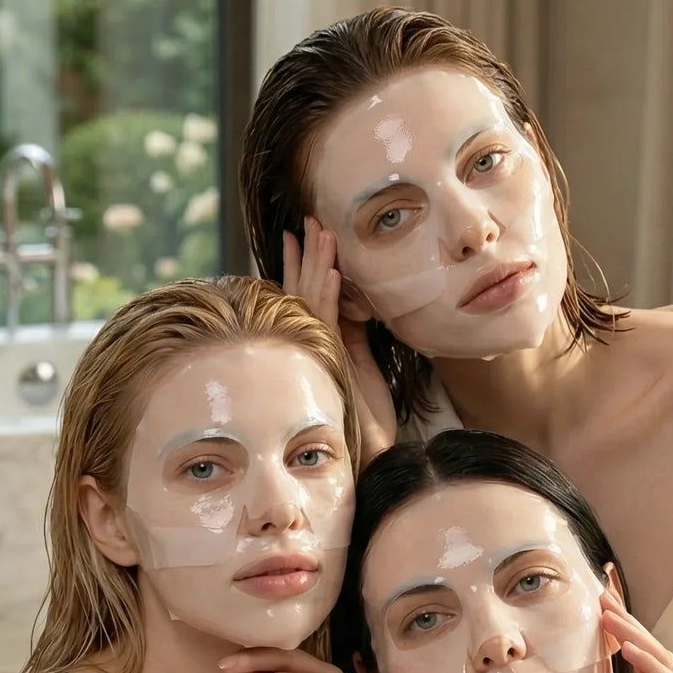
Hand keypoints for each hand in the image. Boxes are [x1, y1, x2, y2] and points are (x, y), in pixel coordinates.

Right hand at [282, 218, 396, 459]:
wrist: (370, 453)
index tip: (302, 235)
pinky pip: (327, 322)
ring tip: (319, 231)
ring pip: (311, 300)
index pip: (307, 297)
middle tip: (306, 220)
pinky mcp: (331, 361)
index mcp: (320, 344)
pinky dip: (328, 295)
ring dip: (317, 264)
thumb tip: (354, 305)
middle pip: (302, 291)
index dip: (304, 265)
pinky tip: (332, 271)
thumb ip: (354, 336)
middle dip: (306, 254)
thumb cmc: (367, 418)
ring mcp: (318, 352)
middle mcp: (312, 345)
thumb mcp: (362, 367)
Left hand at [600, 606, 672, 672]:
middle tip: (601, 594)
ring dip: (634, 635)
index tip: (600, 608)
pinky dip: (649, 665)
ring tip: (608, 611)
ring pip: (662, 662)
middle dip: (627, 622)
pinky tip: (627, 648)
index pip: (644, 661)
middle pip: (653, 652)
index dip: (624, 633)